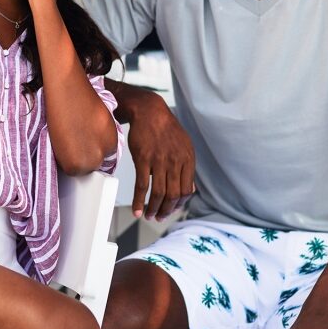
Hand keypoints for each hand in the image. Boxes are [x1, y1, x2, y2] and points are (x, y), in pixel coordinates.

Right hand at [125, 91, 195, 220]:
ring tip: (149, 215)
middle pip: (173, 195)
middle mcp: (175, 161)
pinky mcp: (143, 159)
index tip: (171, 209)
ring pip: (158, 193)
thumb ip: (187, 167)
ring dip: (153, 209)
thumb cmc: (165, 128)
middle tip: (159, 217)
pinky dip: (139, 201)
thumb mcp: (184, 146)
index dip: (179, 204)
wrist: (149, 111)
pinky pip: (142, 186)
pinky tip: (137, 210)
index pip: (186, 190)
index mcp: (187, 159)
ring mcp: (159, 161)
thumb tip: (190, 189)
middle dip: (166, 210)